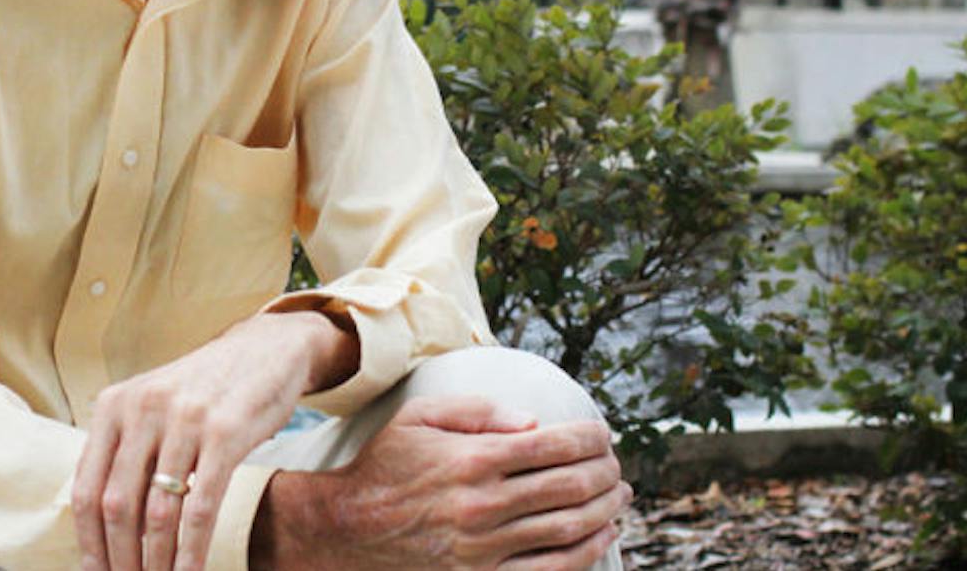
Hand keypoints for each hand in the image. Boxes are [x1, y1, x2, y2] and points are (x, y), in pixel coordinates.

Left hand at [72, 310, 355, 570]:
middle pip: (116, 506)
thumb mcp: (153, 403)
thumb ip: (126, 449)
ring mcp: (185, 419)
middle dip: (119, 559)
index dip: (88, 541)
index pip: (86, 488)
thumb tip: (102, 523)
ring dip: (156, 561)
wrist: (266, 348)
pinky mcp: (225, 433)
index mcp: (115, 404)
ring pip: (158, 512)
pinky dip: (192, 549)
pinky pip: (201, 506)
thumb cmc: (206, 387)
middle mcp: (144, 408)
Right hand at [257, 395, 630, 569]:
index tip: (604, 434)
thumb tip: (532, 419)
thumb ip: (477, 411)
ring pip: (569, 529)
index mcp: (474, 458)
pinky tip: (600, 535)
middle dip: (606, 472)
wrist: (347, 529)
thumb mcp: (420, 418)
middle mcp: (484, 503)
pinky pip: (549, 570)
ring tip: (619, 496)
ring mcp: (485, 548)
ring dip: (605, 510)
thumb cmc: (386, 466)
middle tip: (617, 465)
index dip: (591, 438)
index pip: (554, 444)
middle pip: (570, 486)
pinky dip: (585, 552)